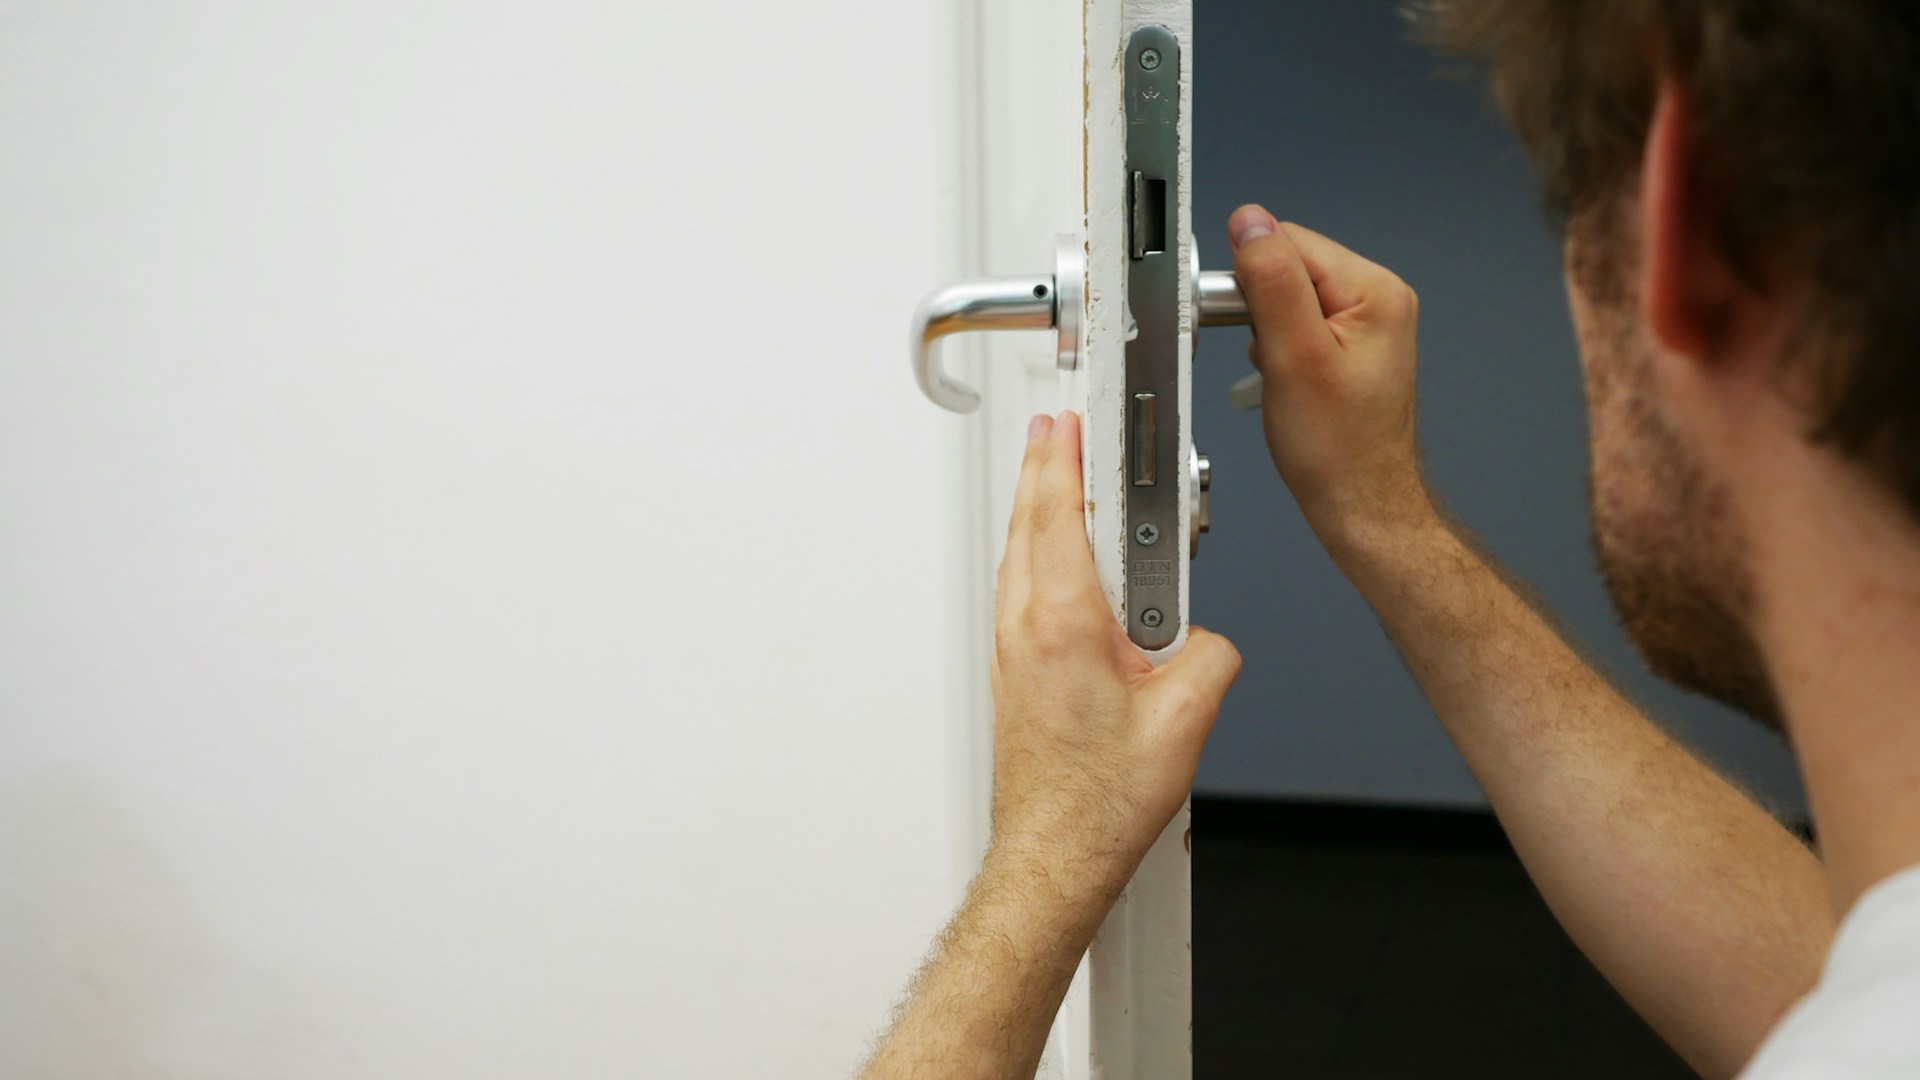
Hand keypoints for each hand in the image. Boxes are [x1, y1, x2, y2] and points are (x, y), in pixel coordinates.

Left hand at [987, 412, 1241, 905]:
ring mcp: (1012, 648)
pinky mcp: (1014, 670)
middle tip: (1062, 429)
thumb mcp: (1187, 715)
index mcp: (1063, 620)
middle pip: (1031, 520)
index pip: (1059, 509)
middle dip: (1047, 467)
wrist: (1055, 853)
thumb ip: (1211, 652)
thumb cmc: (1099, 799)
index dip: (1066, 454)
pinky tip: (1063, 559)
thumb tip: (1208, 635)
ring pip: (1021, 554)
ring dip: (1041, 509)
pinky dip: (1039, 554)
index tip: (1074, 417)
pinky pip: (1022, 589)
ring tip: (1063, 478)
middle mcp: (1026, 626)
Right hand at [1228, 204, 1435, 545]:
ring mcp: (1369, 321)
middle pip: (1291, 264)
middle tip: (1271, 359)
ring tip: (1284, 374)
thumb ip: (1271, 281)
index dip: (1253, 280)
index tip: (1248, 327)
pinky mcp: (1354, 343)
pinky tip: (1290, 379)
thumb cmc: (1336, 446)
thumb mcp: (1293, 356)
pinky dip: (1282, 346)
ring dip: (1270, 330)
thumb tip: (1250, 223)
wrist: (1358, 500)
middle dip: (1262, 308)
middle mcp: (1379, 297)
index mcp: (1374, 290)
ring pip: (1291, 294)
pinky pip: (1301, 320)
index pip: (1289, 242)